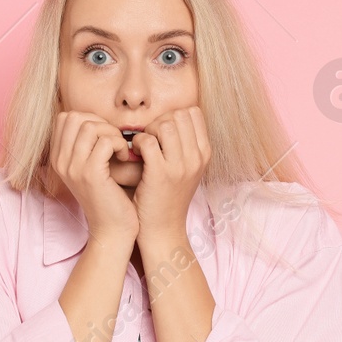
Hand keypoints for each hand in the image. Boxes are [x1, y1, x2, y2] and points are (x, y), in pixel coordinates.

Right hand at [50, 110, 137, 248]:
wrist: (112, 229)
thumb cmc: (108, 196)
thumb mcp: (90, 167)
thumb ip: (86, 144)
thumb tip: (95, 118)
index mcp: (57, 158)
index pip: (65, 118)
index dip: (89, 119)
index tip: (104, 136)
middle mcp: (60, 162)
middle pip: (75, 117)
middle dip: (101, 123)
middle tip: (114, 142)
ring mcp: (73, 168)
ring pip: (91, 126)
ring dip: (112, 134)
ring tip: (120, 151)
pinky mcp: (90, 175)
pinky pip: (105, 142)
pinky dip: (120, 145)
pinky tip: (124, 159)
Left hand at [131, 106, 210, 243]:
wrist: (163, 230)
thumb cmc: (169, 197)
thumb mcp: (187, 169)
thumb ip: (184, 144)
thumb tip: (171, 118)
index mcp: (205, 153)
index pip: (193, 112)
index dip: (174, 115)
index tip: (163, 133)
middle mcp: (197, 158)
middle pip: (179, 114)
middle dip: (160, 120)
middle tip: (151, 139)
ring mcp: (180, 166)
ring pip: (165, 124)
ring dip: (149, 130)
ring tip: (144, 146)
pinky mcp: (161, 174)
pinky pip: (148, 141)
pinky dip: (138, 142)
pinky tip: (136, 154)